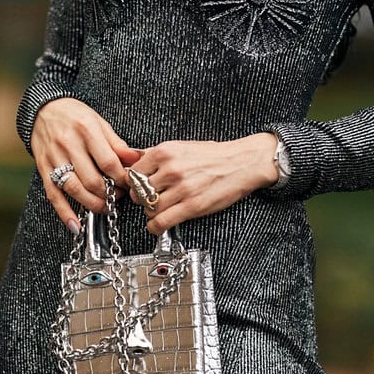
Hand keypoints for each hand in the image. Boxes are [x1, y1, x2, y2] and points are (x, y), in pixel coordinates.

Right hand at [33, 97, 140, 230]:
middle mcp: (68, 144)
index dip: (122, 178)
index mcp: (86, 130)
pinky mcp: (43, 168)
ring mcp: (54, 158)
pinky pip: (53, 195)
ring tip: (105, 207)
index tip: (129, 184)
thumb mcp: (99, 122)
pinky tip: (75, 226)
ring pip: (74, 189)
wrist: (44, 109)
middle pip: (92, 180)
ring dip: (93, 204)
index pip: (108, 162)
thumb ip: (117, 144)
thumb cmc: (75, 115)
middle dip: (109, 194)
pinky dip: (65, 213)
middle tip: (119, 196)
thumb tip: (137, 160)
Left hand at [129, 134, 278, 234]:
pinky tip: (158, 225)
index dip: (133, 183)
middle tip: (148, 200)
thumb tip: (131, 158)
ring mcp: (181, 188)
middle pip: (138, 192)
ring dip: (151, 213)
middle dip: (141, 199)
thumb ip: (154, 154)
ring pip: (149, 209)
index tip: (138, 188)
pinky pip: (161, 222)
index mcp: (165, 152)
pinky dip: (155, 227)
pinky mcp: (192, 206)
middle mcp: (171, 169)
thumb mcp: (180, 146)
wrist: (242, 163)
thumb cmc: (213, 155)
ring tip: (158, 211)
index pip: (133, 173)